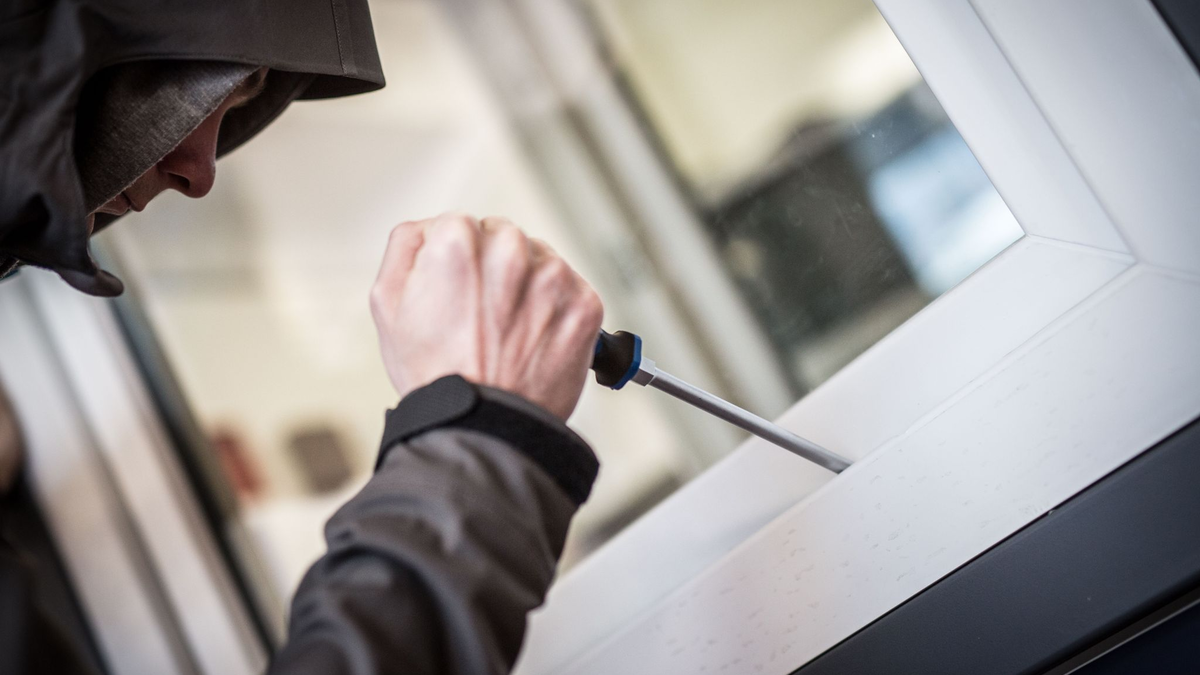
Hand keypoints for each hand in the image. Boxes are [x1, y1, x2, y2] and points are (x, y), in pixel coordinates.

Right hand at [370, 213, 603, 420]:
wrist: (484, 427)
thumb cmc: (436, 374)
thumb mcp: (388, 303)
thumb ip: (405, 246)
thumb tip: (428, 227)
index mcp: (458, 241)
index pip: (462, 225)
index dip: (456, 260)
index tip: (459, 291)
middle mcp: (510, 250)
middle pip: (503, 237)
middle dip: (494, 268)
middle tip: (483, 316)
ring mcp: (552, 277)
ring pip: (540, 260)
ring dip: (528, 286)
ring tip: (508, 331)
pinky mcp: (584, 304)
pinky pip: (571, 289)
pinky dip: (557, 310)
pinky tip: (534, 338)